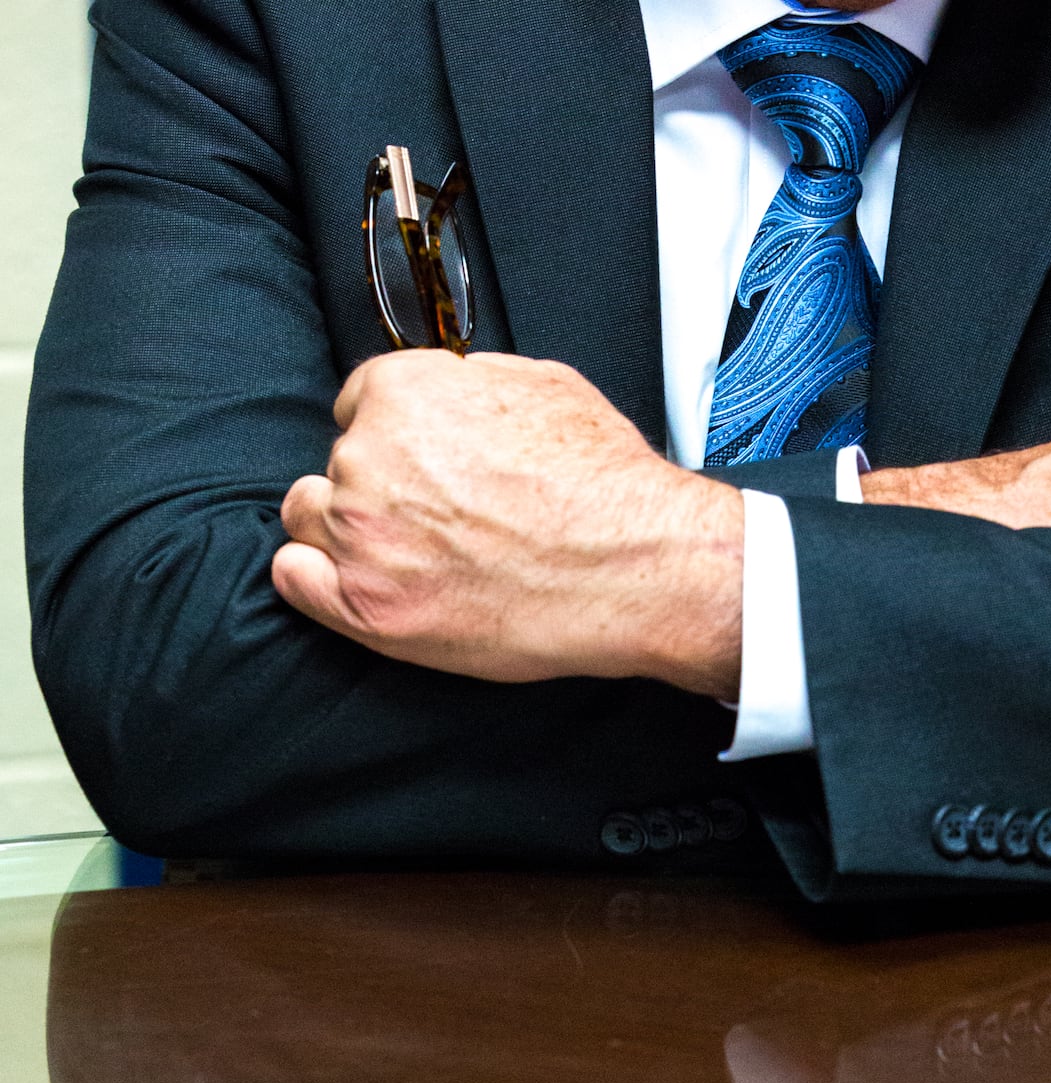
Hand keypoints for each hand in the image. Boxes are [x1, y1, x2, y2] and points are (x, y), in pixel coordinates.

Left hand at [273, 353, 743, 694]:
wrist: (633, 567)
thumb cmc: (602, 483)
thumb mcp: (540, 385)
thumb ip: (466, 386)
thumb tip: (446, 393)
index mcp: (400, 393)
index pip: (358, 406)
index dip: (395, 439)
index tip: (423, 469)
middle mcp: (367, 458)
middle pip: (337, 466)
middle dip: (377, 488)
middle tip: (436, 520)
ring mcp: (362, 536)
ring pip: (311, 520)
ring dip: (348, 534)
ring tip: (411, 557)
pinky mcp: (369, 606)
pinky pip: (295, 580)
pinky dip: (314, 580)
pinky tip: (353, 585)